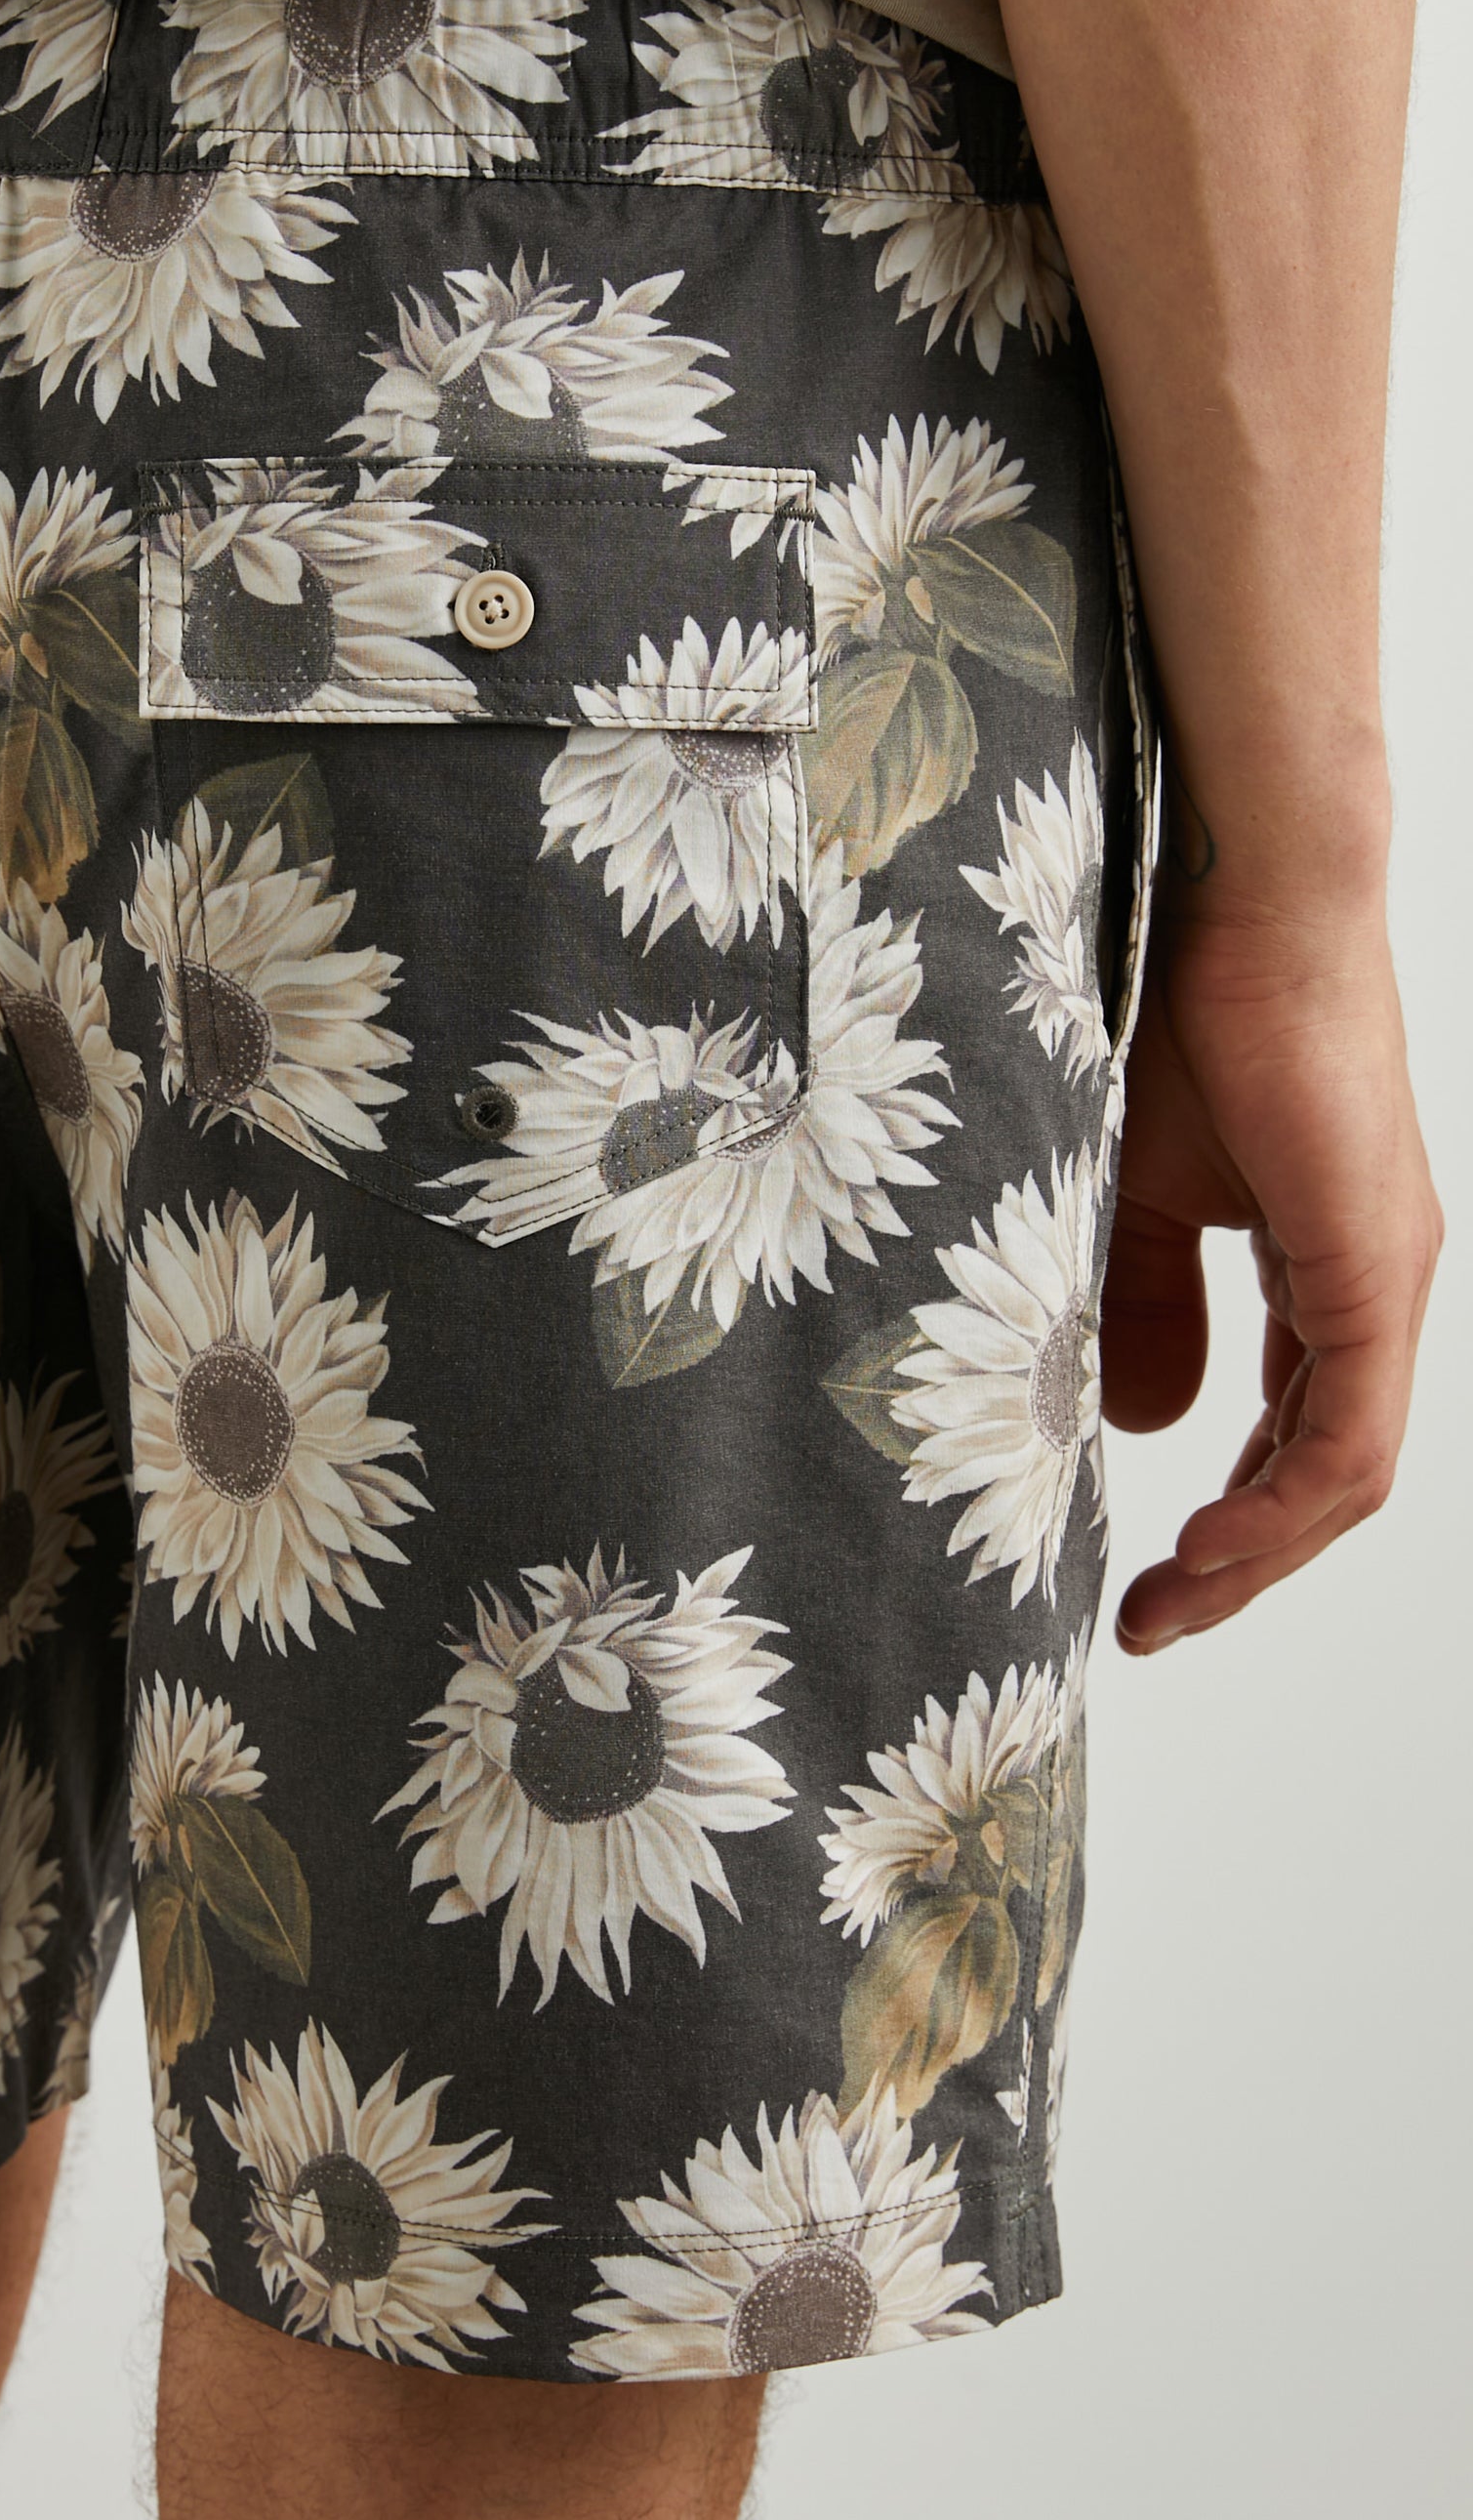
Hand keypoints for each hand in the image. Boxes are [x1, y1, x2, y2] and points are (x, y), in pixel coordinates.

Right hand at [1101, 904, 1441, 1651]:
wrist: (1235, 898)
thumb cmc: (1180, 1009)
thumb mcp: (1131, 1188)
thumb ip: (1143, 1304)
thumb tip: (1148, 1424)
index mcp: (1326, 1262)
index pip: (1298, 1431)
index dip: (1230, 1521)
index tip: (1144, 1579)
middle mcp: (1375, 1280)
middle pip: (1329, 1473)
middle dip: (1239, 1565)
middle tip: (1150, 1621)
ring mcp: (1386, 1273)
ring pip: (1347, 1468)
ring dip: (1260, 1552)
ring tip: (1173, 1599)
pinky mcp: (1376, 1260)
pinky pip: (1351, 1430)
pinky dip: (1286, 1500)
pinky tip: (1220, 1539)